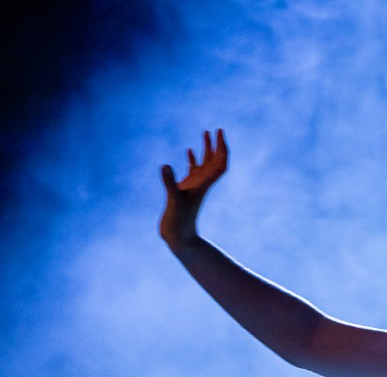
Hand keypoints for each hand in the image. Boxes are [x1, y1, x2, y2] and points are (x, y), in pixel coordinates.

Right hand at [159, 129, 228, 247]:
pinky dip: (193, 160)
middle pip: (215, 161)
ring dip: (207, 149)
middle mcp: (202, 184)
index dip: (222, 149)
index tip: (220, 134)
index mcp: (204, 185)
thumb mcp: (173, 201)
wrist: (178, 238)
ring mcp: (194, 186)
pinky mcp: (185, 190)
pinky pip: (193, 171)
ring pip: (205, 164)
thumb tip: (164, 166)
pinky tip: (189, 150)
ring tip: (206, 132)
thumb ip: (169, 184)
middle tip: (218, 129)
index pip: (219, 164)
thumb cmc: (179, 222)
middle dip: (218, 145)